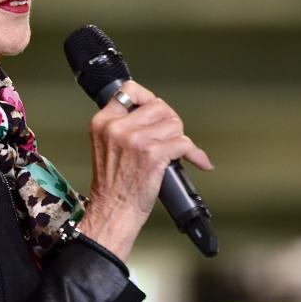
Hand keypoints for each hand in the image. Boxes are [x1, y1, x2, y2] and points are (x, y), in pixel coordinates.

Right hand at [78, 81, 212, 261]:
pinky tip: (197, 161)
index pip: (128, 90)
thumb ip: (121, 125)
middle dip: (169, 121)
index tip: (155, 110)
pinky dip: (195, 154)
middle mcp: (118, 127)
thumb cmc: (111, 185)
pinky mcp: (153, 154)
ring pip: (174, 124)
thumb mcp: (104, 145)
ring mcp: (135, 140)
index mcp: (103, 122)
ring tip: (174, 153)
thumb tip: (152, 113)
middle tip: (169, 137)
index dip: (147, 97)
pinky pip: (184, 143)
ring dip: (180, 139)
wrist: (112, 211)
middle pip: (158, 106)